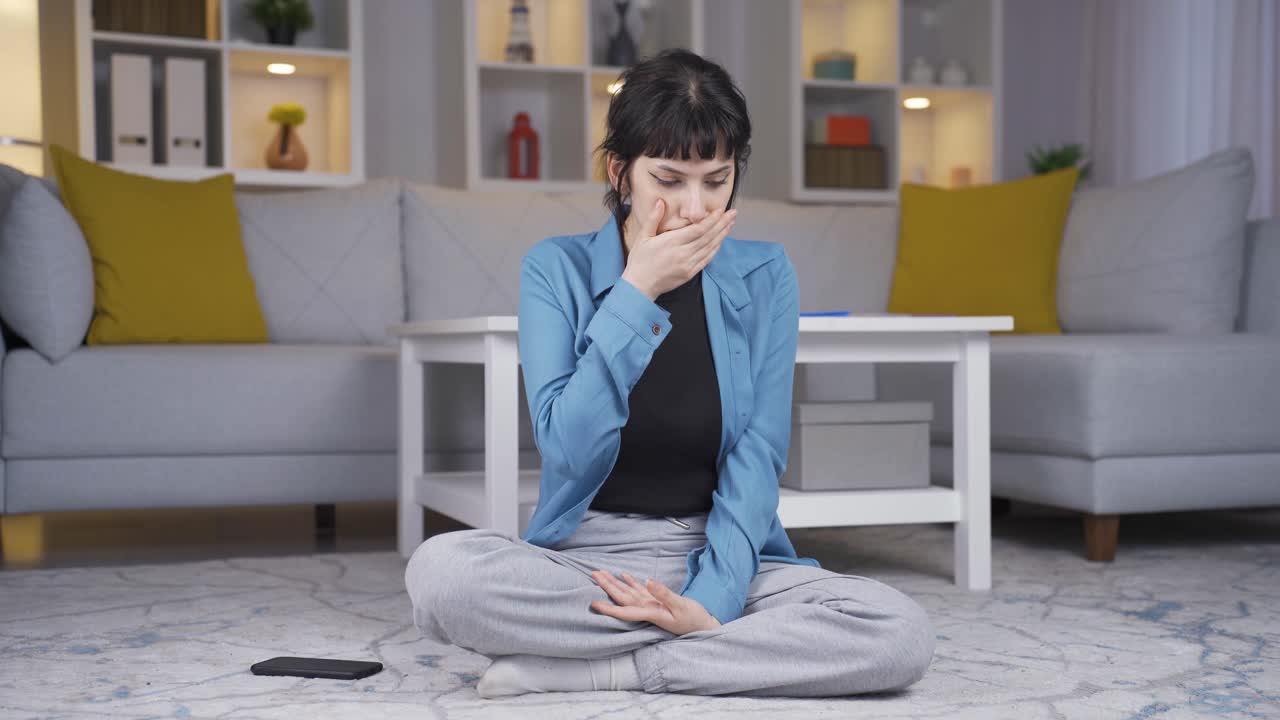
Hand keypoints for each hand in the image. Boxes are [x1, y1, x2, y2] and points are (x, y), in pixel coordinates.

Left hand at [589, 569, 721, 635]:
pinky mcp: (657, 601)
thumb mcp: (681, 606)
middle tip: (593, 574)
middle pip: (623, 598)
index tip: (594, 603)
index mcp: (651, 613)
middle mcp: (648, 609)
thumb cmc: (694, 619)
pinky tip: (623, 575)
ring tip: (600, 573)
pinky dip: (631, 582)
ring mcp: (652, 605)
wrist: (704, 625)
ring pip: (628, 592)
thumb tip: (648, 581)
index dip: (609, 608)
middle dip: (607, 587)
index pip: (625, 611)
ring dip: (614, 583)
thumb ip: (664, 594)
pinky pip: (640, 590)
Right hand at [620, 198, 735, 299]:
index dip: (711, 219)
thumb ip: (653, 218)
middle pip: (707, 236)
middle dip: (722, 224)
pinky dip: (715, 249)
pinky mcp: (689, 273)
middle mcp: (682, 253)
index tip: (720, 210)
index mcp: (671, 242)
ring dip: (721, 235)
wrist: (639, 286)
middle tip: (733, 213)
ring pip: (709, 247)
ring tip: (730, 224)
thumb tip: (660, 202)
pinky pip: (706, 260)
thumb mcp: (642, 237)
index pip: (697, 229)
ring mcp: (687, 264)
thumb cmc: (639, 261)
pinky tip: (721, 241)